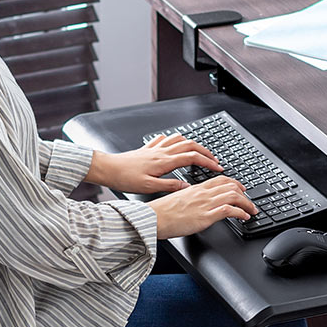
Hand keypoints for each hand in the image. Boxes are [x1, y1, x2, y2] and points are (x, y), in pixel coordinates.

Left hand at [86, 132, 222, 195]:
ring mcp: (155, 148)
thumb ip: (170, 186)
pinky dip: (175, 139)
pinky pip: (165, 139)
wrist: (108, 169)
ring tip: (199, 151)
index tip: (217, 167)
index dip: (208, 162)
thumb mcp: (149, 187)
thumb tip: (187, 187)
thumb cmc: (125, 178)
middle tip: (214, 159)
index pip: (192, 157)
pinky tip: (175, 143)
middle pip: (190, 145)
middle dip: (205, 151)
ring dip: (192, 143)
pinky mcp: (147, 149)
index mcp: (164, 162)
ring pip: (179, 139)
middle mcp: (161, 152)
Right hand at [151, 175, 256, 237]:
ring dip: (247, 204)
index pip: (221, 180)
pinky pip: (229, 210)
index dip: (235, 183)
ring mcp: (205, 204)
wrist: (154, 218)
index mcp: (197, 188)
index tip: (241, 189)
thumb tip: (199, 203)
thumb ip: (192, 198)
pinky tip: (244, 217)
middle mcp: (203, 194)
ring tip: (251, 210)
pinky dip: (240, 212)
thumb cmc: (162, 212)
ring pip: (233, 196)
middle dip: (244, 193)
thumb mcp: (179, 200)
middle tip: (250, 201)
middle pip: (230, 186)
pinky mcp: (206, 216)